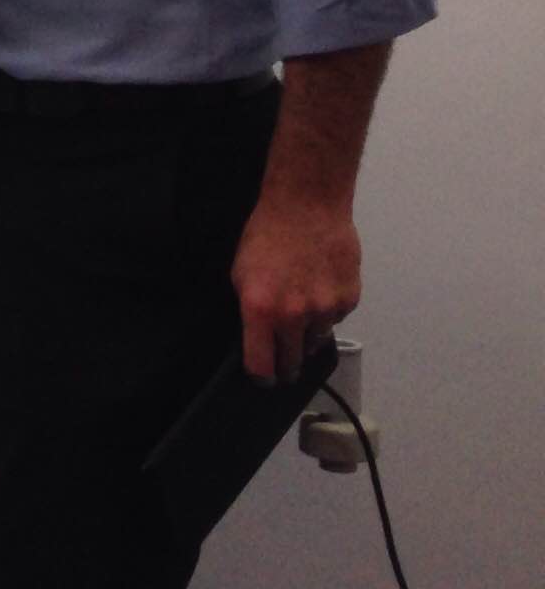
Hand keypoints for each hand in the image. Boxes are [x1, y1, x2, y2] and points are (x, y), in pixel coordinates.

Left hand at [230, 188, 360, 384]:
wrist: (307, 207)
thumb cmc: (267, 235)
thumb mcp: (240, 274)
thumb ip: (249, 312)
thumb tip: (256, 340)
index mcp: (261, 310)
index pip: (261, 365)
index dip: (262, 377)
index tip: (263, 380)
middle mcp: (294, 315)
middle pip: (291, 362)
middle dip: (286, 364)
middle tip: (283, 360)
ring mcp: (325, 309)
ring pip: (315, 341)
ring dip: (307, 333)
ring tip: (301, 306)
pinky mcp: (348, 300)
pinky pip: (335, 320)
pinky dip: (327, 312)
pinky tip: (319, 288)